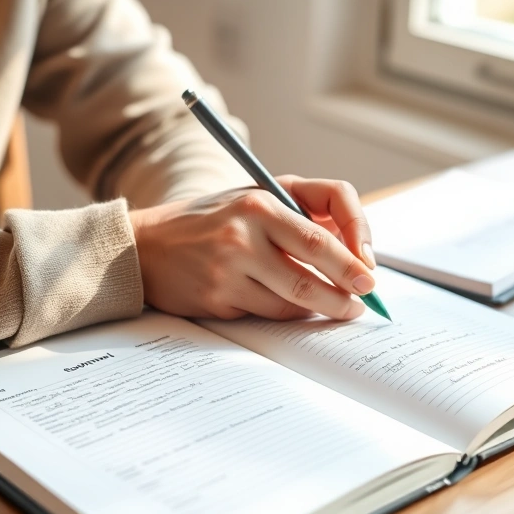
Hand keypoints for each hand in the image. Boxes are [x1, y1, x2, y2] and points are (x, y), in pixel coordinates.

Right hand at [128, 176, 377, 320]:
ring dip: (325, 307)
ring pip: (296, 297)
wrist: (144, 246)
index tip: (368, 266)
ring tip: (341, 309)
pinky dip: (290, 314)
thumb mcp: (255, 199)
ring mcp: (229, 267)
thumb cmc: (212, 220)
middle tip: (365, 300)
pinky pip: (269, 312)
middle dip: (350, 287)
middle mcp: (245, 231)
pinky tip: (297, 310)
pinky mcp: (217, 297)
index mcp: (261, 201)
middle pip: (317, 265)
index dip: (358, 242)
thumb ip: (301, 215)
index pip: (325, 221)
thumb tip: (355, 251)